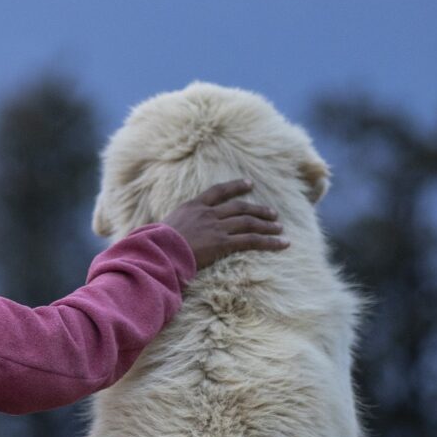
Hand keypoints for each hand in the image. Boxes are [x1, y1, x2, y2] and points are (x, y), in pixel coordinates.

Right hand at [163, 179, 288, 269]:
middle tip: (272, 213)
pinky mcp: (223, 243)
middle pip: (239, 207)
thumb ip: (172, 228)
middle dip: (257, 209)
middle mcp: (207, 214)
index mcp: (192, 207)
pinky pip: (252, 240)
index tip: (249, 184)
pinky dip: (269, 241)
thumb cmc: (153, 244)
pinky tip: (282, 243)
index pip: (218, 192)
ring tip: (279, 228)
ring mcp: (216, 227)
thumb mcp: (160, 228)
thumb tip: (163, 234)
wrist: (157, 251)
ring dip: (267, 225)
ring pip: (248, 222)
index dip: (235, 187)